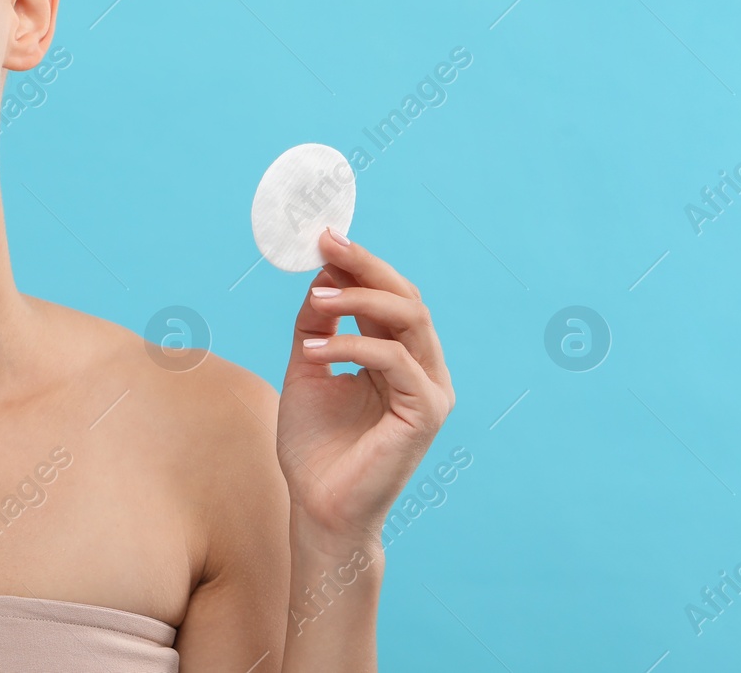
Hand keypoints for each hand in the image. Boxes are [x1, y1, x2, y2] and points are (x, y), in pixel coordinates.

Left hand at [275, 228, 453, 550]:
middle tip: (327, 243)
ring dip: (359, 300)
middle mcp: (423, 368)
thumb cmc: (314, 444)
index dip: (360, 263)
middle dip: (365, 266)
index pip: (390, 295)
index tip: (324, 236)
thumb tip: (323, 269)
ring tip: (316, 299)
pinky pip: (396, 359)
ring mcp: (431, 389)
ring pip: (409, 319)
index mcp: (399, 356)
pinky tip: (316, 350)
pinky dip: (353, 344)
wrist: (316, 505)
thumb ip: (318, 320)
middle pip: (407, 297)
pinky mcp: (426, 411)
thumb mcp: (309, 365)